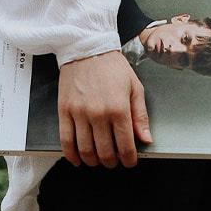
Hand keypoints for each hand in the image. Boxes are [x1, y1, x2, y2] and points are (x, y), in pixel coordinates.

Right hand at [58, 49, 152, 167]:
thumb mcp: (135, 88)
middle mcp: (99, 114)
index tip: (130, 161)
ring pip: (86, 150)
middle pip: (105, 152)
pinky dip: (71, 155)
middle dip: (112, 162)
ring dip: (94, 161)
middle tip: (114, 161)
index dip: (129, 159)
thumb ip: (140, 116)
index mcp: (119, 108)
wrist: (87, 48)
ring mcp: (79, 114)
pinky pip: (66, 141)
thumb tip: (146, 139)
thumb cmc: (112, 67)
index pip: (125, 146)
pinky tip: (78, 159)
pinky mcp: (64, 111)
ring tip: (98, 160)